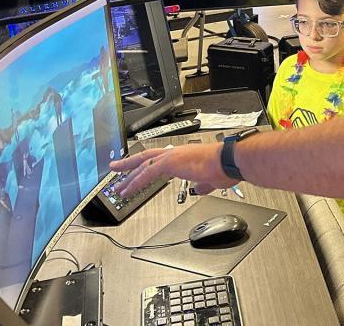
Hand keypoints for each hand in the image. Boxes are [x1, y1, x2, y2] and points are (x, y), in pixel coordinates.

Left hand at [110, 143, 237, 197]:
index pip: (158, 158)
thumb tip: (197, 189)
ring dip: (128, 178)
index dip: (145, 164)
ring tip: (117, 188)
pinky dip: (135, 182)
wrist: (229, 161)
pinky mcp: (170, 163)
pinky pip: (146, 174)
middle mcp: (175, 153)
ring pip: (142, 167)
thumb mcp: (210, 180)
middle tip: (114, 168)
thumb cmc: (225, 168)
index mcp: (183, 155)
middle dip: (128, 165)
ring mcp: (171, 157)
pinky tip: (128, 190)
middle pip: (145, 158)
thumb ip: (201, 185)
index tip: (136, 168)